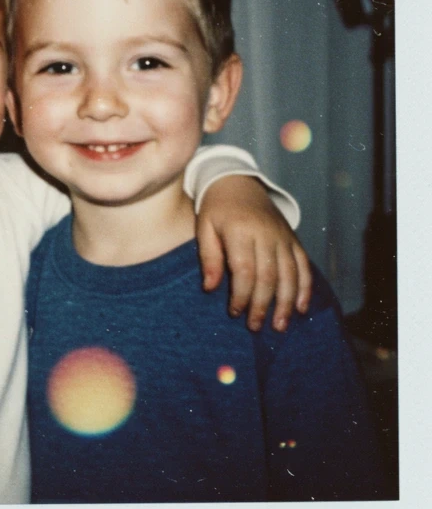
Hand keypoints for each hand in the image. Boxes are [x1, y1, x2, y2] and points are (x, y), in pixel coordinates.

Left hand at [195, 174, 311, 330]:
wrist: (239, 182)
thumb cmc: (216, 208)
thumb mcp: (204, 227)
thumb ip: (208, 257)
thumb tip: (210, 288)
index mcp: (240, 230)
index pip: (244, 270)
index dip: (241, 295)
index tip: (234, 312)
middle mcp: (266, 234)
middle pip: (269, 276)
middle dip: (263, 305)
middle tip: (255, 326)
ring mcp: (283, 236)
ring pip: (290, 274)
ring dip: (286, 303)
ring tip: (279, 326)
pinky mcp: (293, 239)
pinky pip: (304, 265)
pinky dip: (305, 287)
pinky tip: (301, 308)